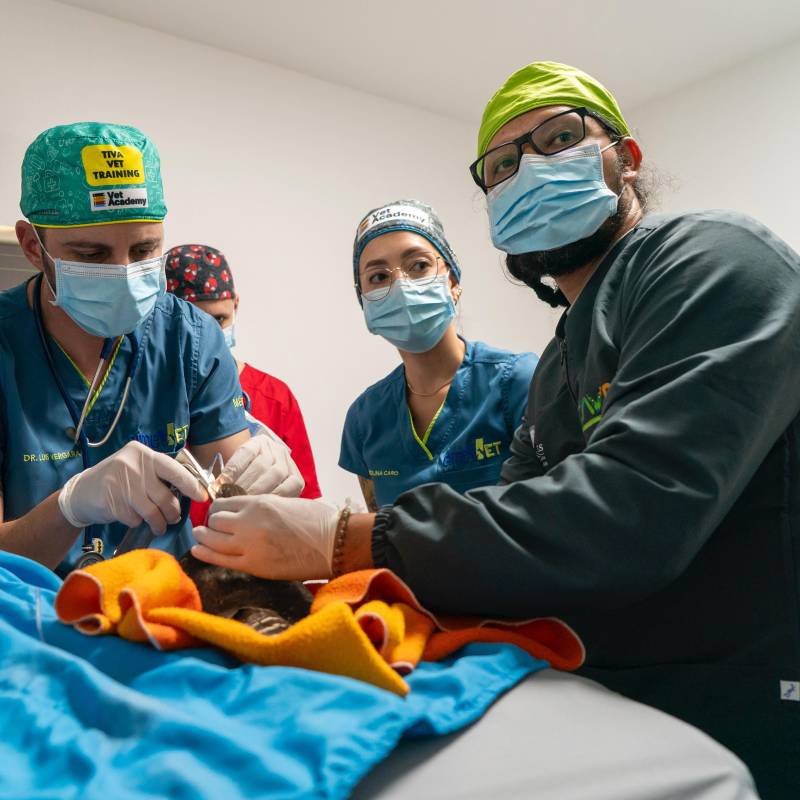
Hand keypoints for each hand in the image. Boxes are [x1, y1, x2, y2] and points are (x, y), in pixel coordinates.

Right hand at [58, 441, 207, 533]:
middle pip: (165, 496)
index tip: (202, 497)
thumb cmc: (120, 480)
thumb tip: (192, 490)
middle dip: (173, 512)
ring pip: (152, 511)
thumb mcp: (139, 468)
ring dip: (159, 523)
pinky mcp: (111, 502)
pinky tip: (133, 517)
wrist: (82, 491)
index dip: (191, 486)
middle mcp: (133, 465)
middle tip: (173, 518)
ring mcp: (121, 484)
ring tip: (159, 525)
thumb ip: (160, 475)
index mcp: (144, 454)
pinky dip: (137, 522)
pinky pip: (135, 519)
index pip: (174, 470)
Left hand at [191, 494, 338, 579]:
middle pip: (215, 520)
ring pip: (212, 539)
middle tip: (208, 525)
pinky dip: (206, 554)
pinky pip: (221, 559)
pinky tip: (198, 551)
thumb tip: (244, 514)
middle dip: (209, 522)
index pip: (224, 503)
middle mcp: (249, 522)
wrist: (333, 543)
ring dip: (203, 537)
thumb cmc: (316, 520)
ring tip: (199, 535)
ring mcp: (249, 545)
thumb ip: (261, 508)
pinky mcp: (254, 565)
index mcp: (260, 503)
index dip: (217, 508)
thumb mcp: (284, 503)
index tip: (217, 513)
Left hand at [217, 432, 304, 496]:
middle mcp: (276, 449)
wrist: (268, 480)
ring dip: (257, 490)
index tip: (221, 485)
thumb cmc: (245, 478)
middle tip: (230, 500)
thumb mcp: (235, 470)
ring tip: (243, 504)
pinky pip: (287, 487)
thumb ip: (226, 477)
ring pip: (274, 474)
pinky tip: (262, 505)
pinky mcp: (297, 479)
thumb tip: (215, 489)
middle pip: (260, 465)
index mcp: (259, 442)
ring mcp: (289, 463)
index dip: (233, 469)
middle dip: (243, 484)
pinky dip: (274, 496)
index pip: (245, 452)